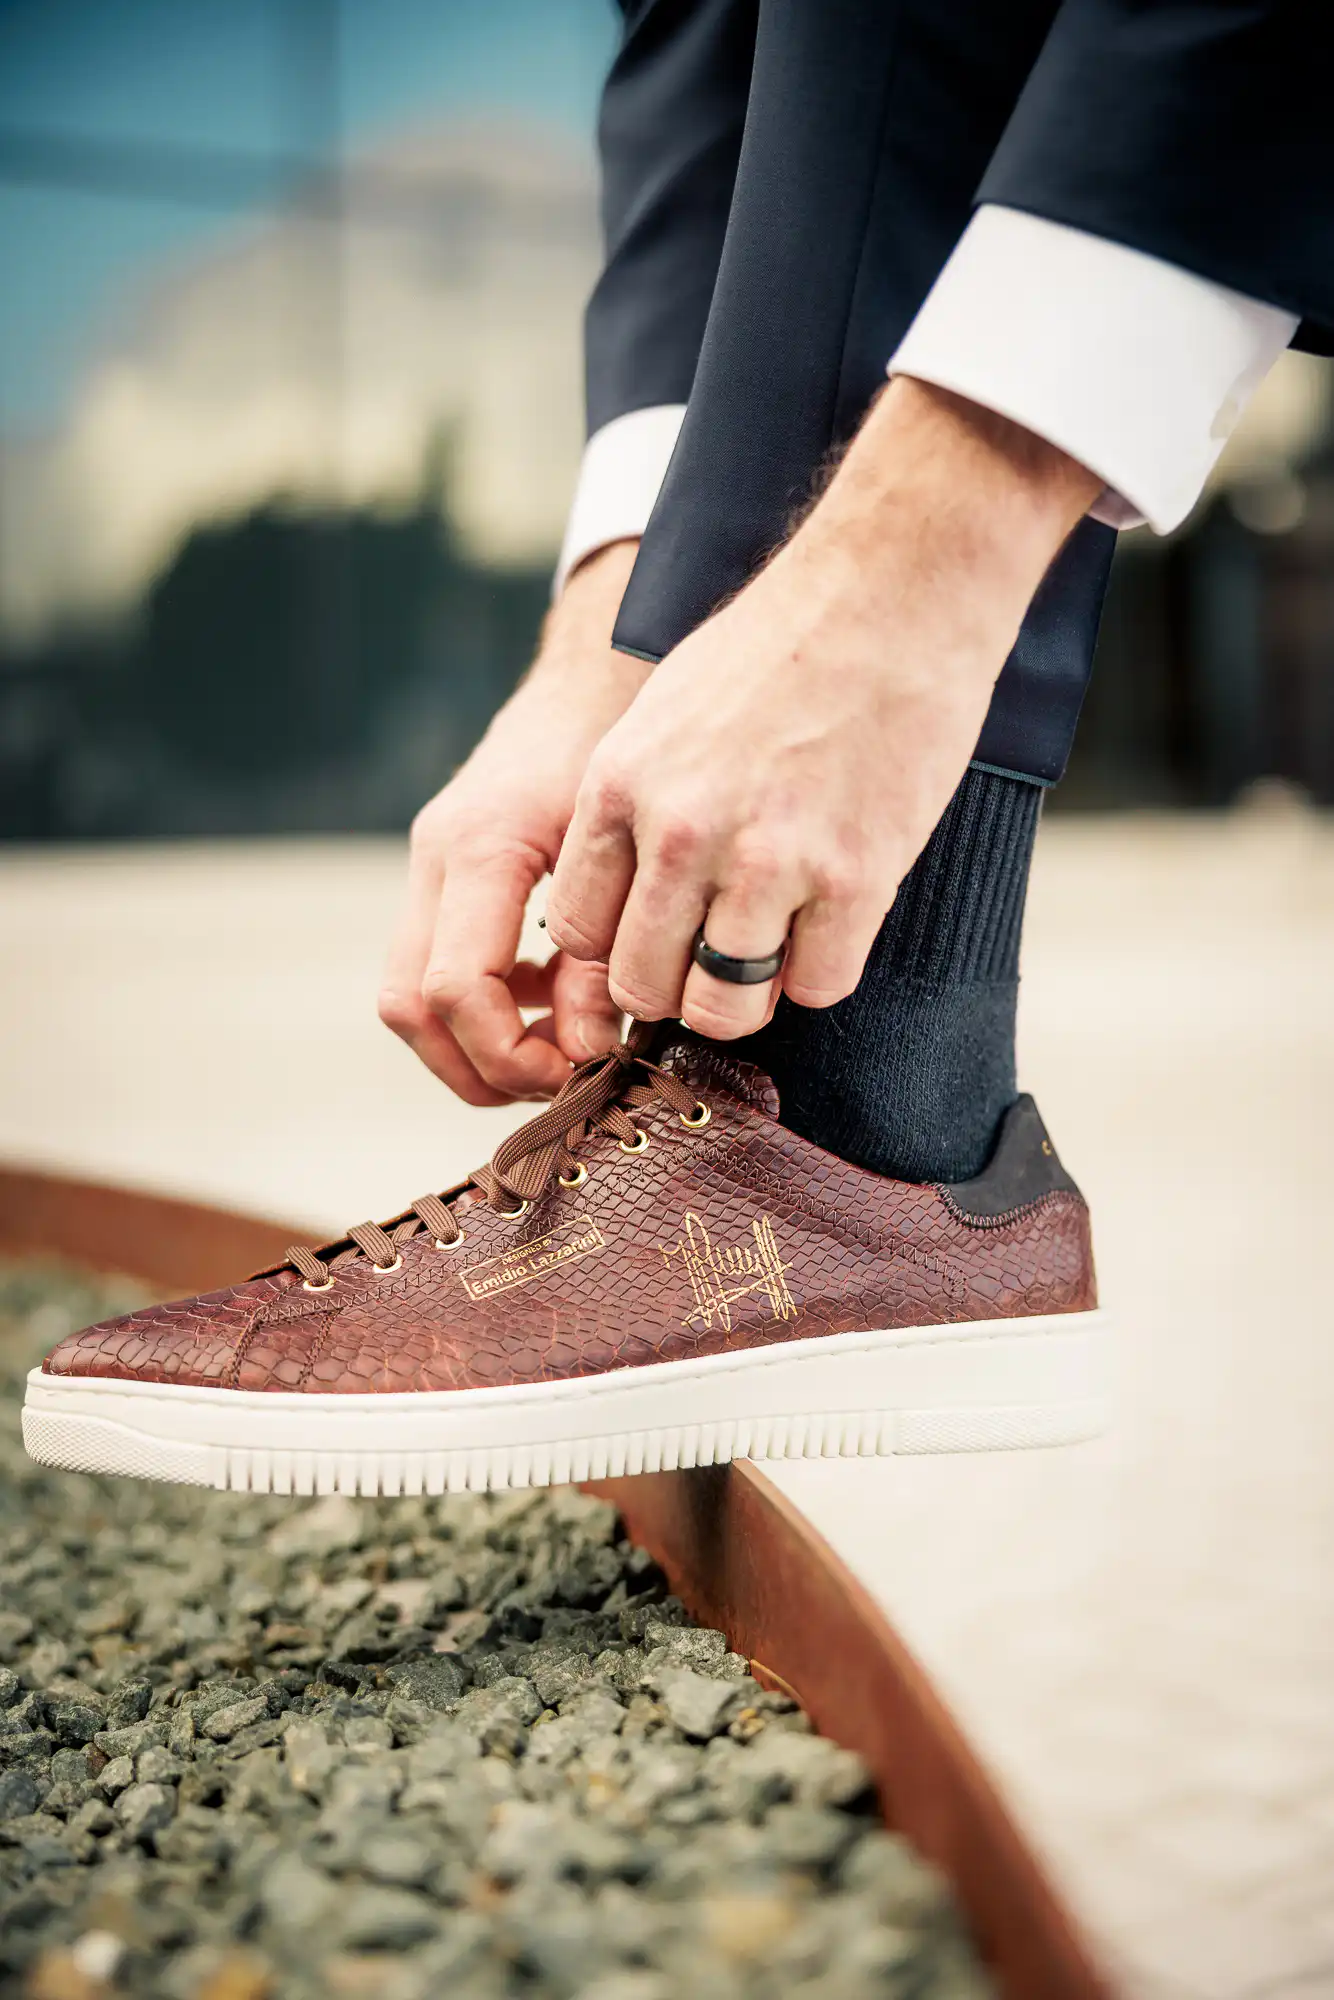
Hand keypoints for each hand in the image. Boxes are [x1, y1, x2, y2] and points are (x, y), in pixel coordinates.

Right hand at [379, 541, 648, 1103]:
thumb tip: (588, 1046)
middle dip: (478, 1065)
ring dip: (478, 1043)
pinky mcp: (444, 875)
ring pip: (410, 997)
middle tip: (558, 1080)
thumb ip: (603, 950)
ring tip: (561, 1043)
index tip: (576, 1067)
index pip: (454, 988)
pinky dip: (487, 1004)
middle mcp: (438, 859)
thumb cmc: (624, 746)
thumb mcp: (625, 849)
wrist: (597, 676)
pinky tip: (555, 995)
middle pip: (409, 1007)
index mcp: (480, 849)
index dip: (509, 1051)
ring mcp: (431, 866)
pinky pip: (437, 967)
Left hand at [546, 382, 1099, 1037]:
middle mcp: (682, 832)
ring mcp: (769, 859)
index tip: (655, 941)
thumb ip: (633, 807)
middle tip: (712, 966)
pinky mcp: (856, 877)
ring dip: (747, 997)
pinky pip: (819, 986)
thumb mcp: (661, 713)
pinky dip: (822, 973)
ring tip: (771, 957)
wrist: (891, 589)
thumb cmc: (778, 646)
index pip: (580, 935)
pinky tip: (831, 927)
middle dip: (674, 990)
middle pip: (643, 986)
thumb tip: (624, 903)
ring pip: (725, 1005)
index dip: (617, 953)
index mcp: (620, 788)